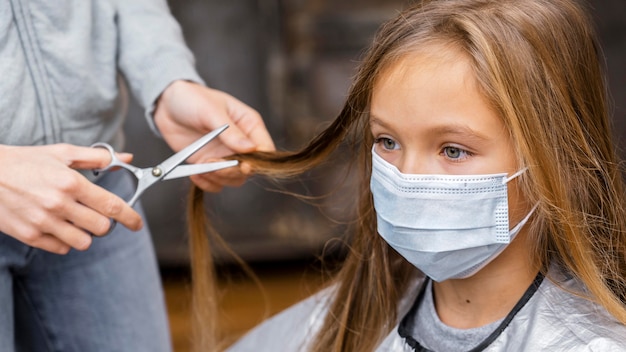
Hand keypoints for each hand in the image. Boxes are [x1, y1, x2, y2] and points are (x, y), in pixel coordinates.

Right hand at [0, 144, 142, 253]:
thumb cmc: (26, 161)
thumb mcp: (62, 153)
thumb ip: (97, 158)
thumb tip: (126, 158)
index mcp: (71, 183)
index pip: (112, 206)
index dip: (130, 217)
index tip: (137, 223)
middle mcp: (59, 204)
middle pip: (101, 228)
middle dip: (104, 223)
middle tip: (95, 215)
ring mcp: (43, 221)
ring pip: (83, 242)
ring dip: (84, 234)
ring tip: (73, 221)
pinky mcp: (29, 235)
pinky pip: (61, 248)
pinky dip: (63, 241)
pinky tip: (56, 226)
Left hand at [153, 80, 274, 191]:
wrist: (167, 105)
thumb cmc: (193, 99)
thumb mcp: (212, 111)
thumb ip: (230, 132)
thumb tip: (251, 149)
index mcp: (249, 125)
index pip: (265, 148)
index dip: (259, 160)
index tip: (245, 166)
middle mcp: (241, 143)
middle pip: (249, 168)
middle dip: (232, 171)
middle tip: (214, 165)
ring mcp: (225, 156)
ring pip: (234, 179)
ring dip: (219, 178)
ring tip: (201, 167)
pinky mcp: (209, 164)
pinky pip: (216, 183)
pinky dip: (207, 184)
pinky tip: (195, 174)